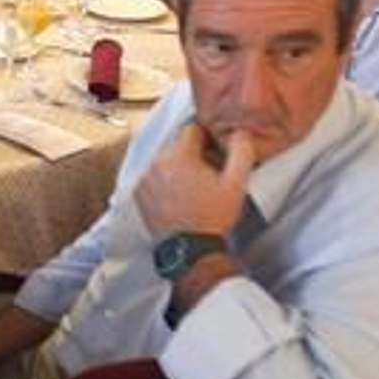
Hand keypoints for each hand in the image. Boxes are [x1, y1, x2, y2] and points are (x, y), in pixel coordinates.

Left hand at [135, 125, 254, 237]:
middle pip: (177, 146)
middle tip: (206, 175)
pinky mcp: (138, 194)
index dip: (206, 139)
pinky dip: (163, 182)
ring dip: (176, 168)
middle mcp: (156, 164)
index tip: (213, 155)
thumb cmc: (213, 217)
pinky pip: (152, 178)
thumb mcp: (236, 184)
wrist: (191, 249)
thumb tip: (240, 133)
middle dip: (192, 155)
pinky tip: (177, 197)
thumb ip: (240, 152)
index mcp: (179, 156)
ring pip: (164, 161)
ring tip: (192, 189)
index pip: (192, 130)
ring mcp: (144, 179)